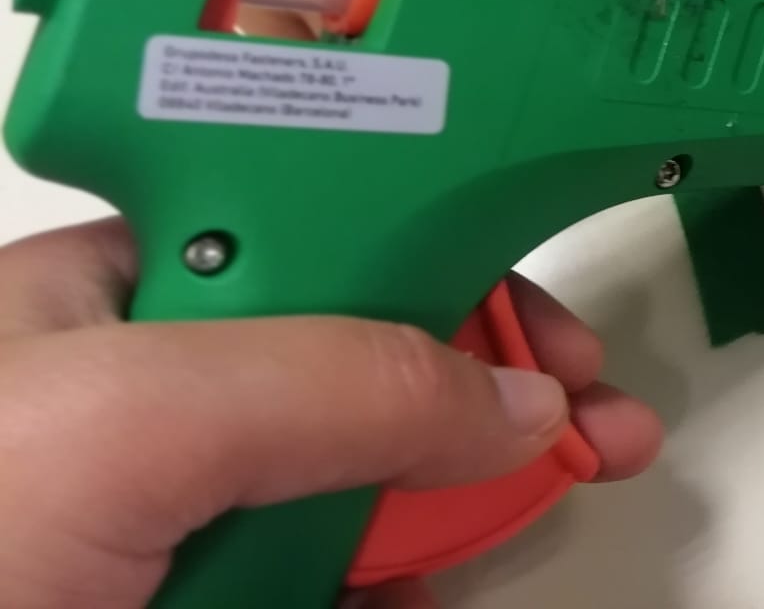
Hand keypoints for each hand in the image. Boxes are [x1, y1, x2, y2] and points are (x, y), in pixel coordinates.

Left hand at [0, 219, 661, 608]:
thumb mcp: (131, 422)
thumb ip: (334, 379)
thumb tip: (504, 401)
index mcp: (126, 292)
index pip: (333, 235)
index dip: (455, 264)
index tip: (547, 327)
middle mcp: (159, 389)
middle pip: (373, 360)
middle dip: (496, 387)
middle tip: (594, 427)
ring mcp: (177, 510)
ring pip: (364, 476)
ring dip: (469, 489)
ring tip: (554, 495)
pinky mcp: (199, 596)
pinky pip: (333, 569)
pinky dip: (406, 576)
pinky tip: (447, 578)